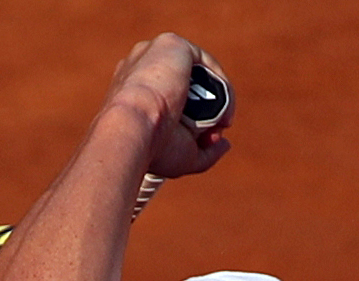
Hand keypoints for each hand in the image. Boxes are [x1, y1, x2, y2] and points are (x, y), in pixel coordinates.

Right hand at [111, 34, 232, 184]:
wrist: (134, 129)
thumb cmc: (151, 147)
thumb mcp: (182, 157)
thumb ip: (205, 151)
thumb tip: (225, 142)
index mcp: (133, 91)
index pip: (170, 99)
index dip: (194, 121)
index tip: (204, 141)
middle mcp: (140, 68)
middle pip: (186, 86)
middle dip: (207, 111)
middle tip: (213, 134)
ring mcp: (153, 53)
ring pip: (198, 74)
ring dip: (218, 99)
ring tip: (221, 124)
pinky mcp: (171, 44)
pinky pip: (206, 63)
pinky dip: (222, 86)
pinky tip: (223, 110)